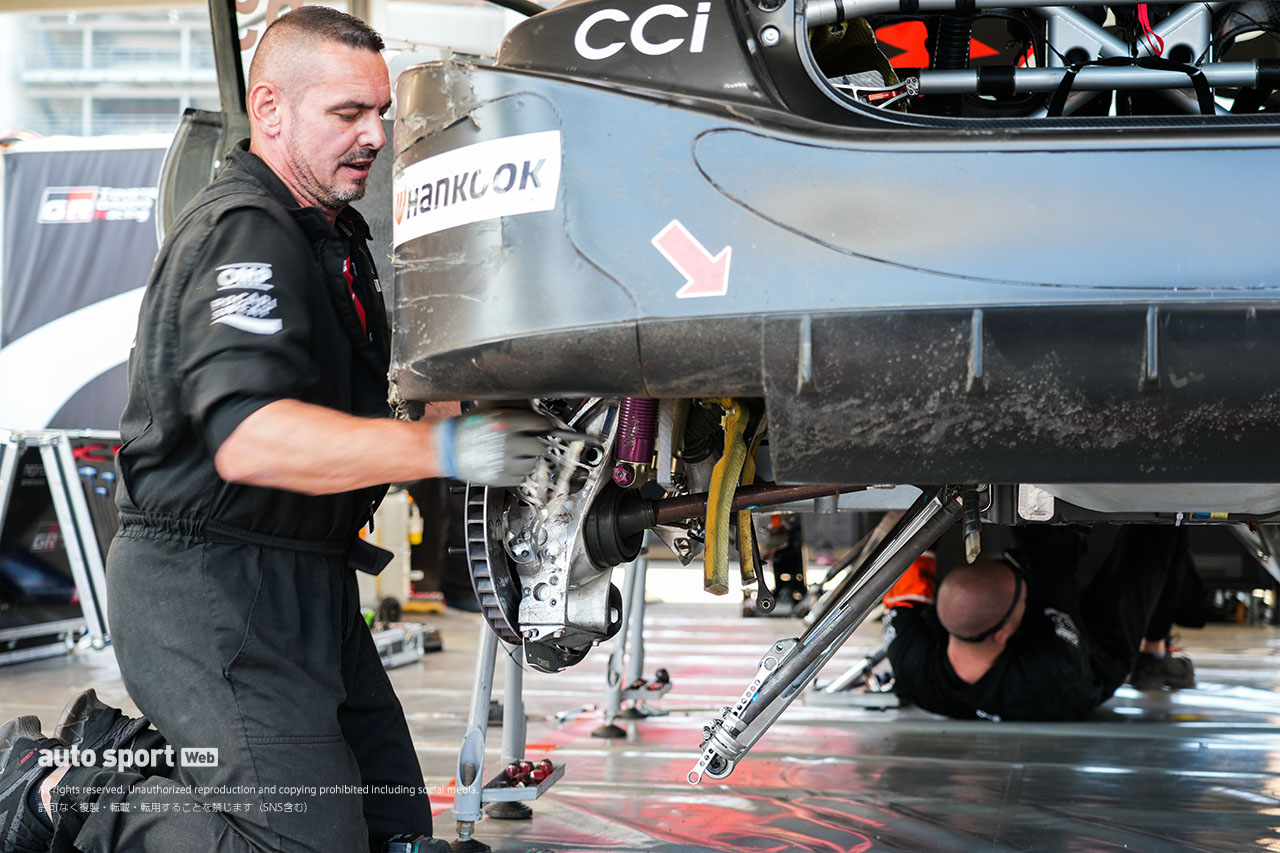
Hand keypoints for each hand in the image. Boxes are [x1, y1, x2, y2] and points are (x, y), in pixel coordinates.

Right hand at [433, 409, 552, 486]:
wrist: (448, 447)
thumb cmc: (468, 426)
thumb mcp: (489, 407)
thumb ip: (513, 404)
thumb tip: (532, 402)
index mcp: (508, 423)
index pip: (541, 424)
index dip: (543, 425)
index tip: (542, 427)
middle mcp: (509, 443)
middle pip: (540, 447)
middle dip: (535, 443)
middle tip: (529, 442)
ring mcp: (505, 463)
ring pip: (532, 464)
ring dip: (528, 459)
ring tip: (518, 454)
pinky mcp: (500, 478)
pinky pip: (521, 478)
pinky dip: (517, 472)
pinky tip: (509, 464)